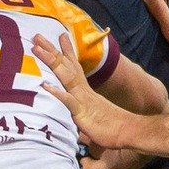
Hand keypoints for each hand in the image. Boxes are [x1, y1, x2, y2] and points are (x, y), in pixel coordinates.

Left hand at [34, 34, 143, 162]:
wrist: (131, 132)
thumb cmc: (112, 129)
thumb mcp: (92, 120)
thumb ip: (82, 118)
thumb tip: (76, 122)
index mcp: (86, 92)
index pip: (74, 67)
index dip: (67, 51)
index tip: (61, 36)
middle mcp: (83, 91)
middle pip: (66, 66)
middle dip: (52, 50)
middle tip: (38, 35)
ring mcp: (83, 99)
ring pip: (65, 76)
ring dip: (51, 61)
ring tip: (37, 49)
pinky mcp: (82, 112)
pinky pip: (67, 101)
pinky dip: (56, 93)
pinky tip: (44, 85)